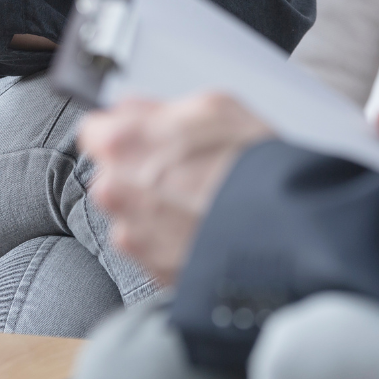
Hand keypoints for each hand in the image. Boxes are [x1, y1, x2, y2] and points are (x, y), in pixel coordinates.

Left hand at [80, 93, 273, 286]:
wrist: (285, 234)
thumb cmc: (255, 168)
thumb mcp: (213, 107)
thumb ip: (158, 107)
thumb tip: (133, 109)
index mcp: (121, 145)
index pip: (93, 130)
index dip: (122, 131)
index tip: (142, 137)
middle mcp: (116, 193)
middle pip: (113, 175)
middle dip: (140, 172)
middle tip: (186, 171)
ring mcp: (133, 236)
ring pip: (133, 214)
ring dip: (157, 209)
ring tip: (202, 203)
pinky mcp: (152, 271)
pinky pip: (153, 248)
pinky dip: (172, 240)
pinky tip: (206, 228)